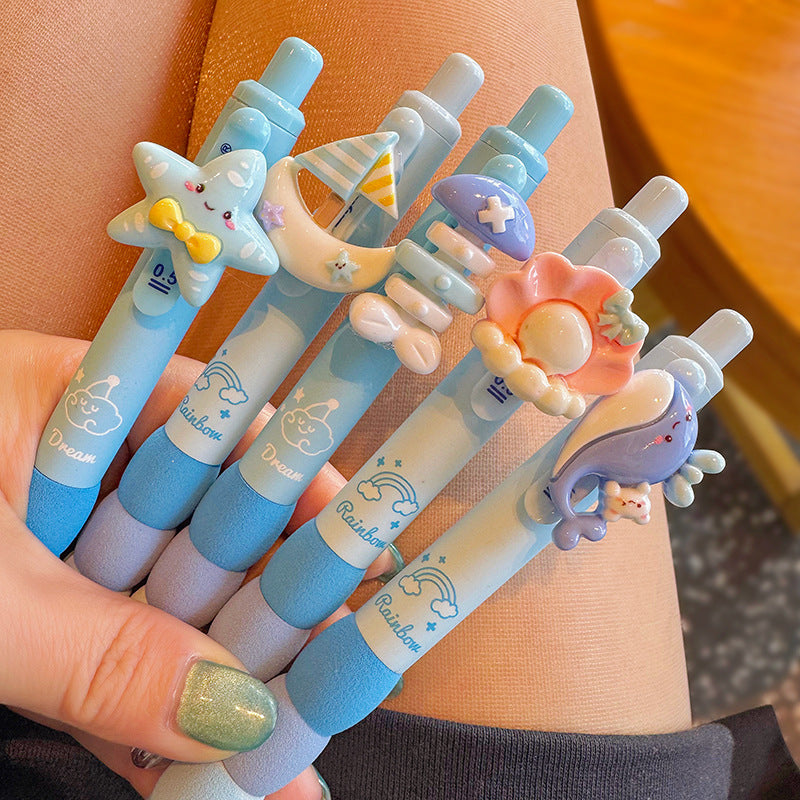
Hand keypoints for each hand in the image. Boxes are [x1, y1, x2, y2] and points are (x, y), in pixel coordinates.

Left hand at [0, 329, 396, 797]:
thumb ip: (100, 651)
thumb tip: (238, 715)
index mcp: (71, 399)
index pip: (224, 422)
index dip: (301, 482)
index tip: (362, 544)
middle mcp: (79, 467)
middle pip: (211, 525)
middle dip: (279, 601)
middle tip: (351, 660)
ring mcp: (56, 550)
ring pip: (168, 607)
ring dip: (226, 679)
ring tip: (298, 746)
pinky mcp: (29, 626)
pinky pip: (111, 669)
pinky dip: (153, 724)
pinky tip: (213, 776)